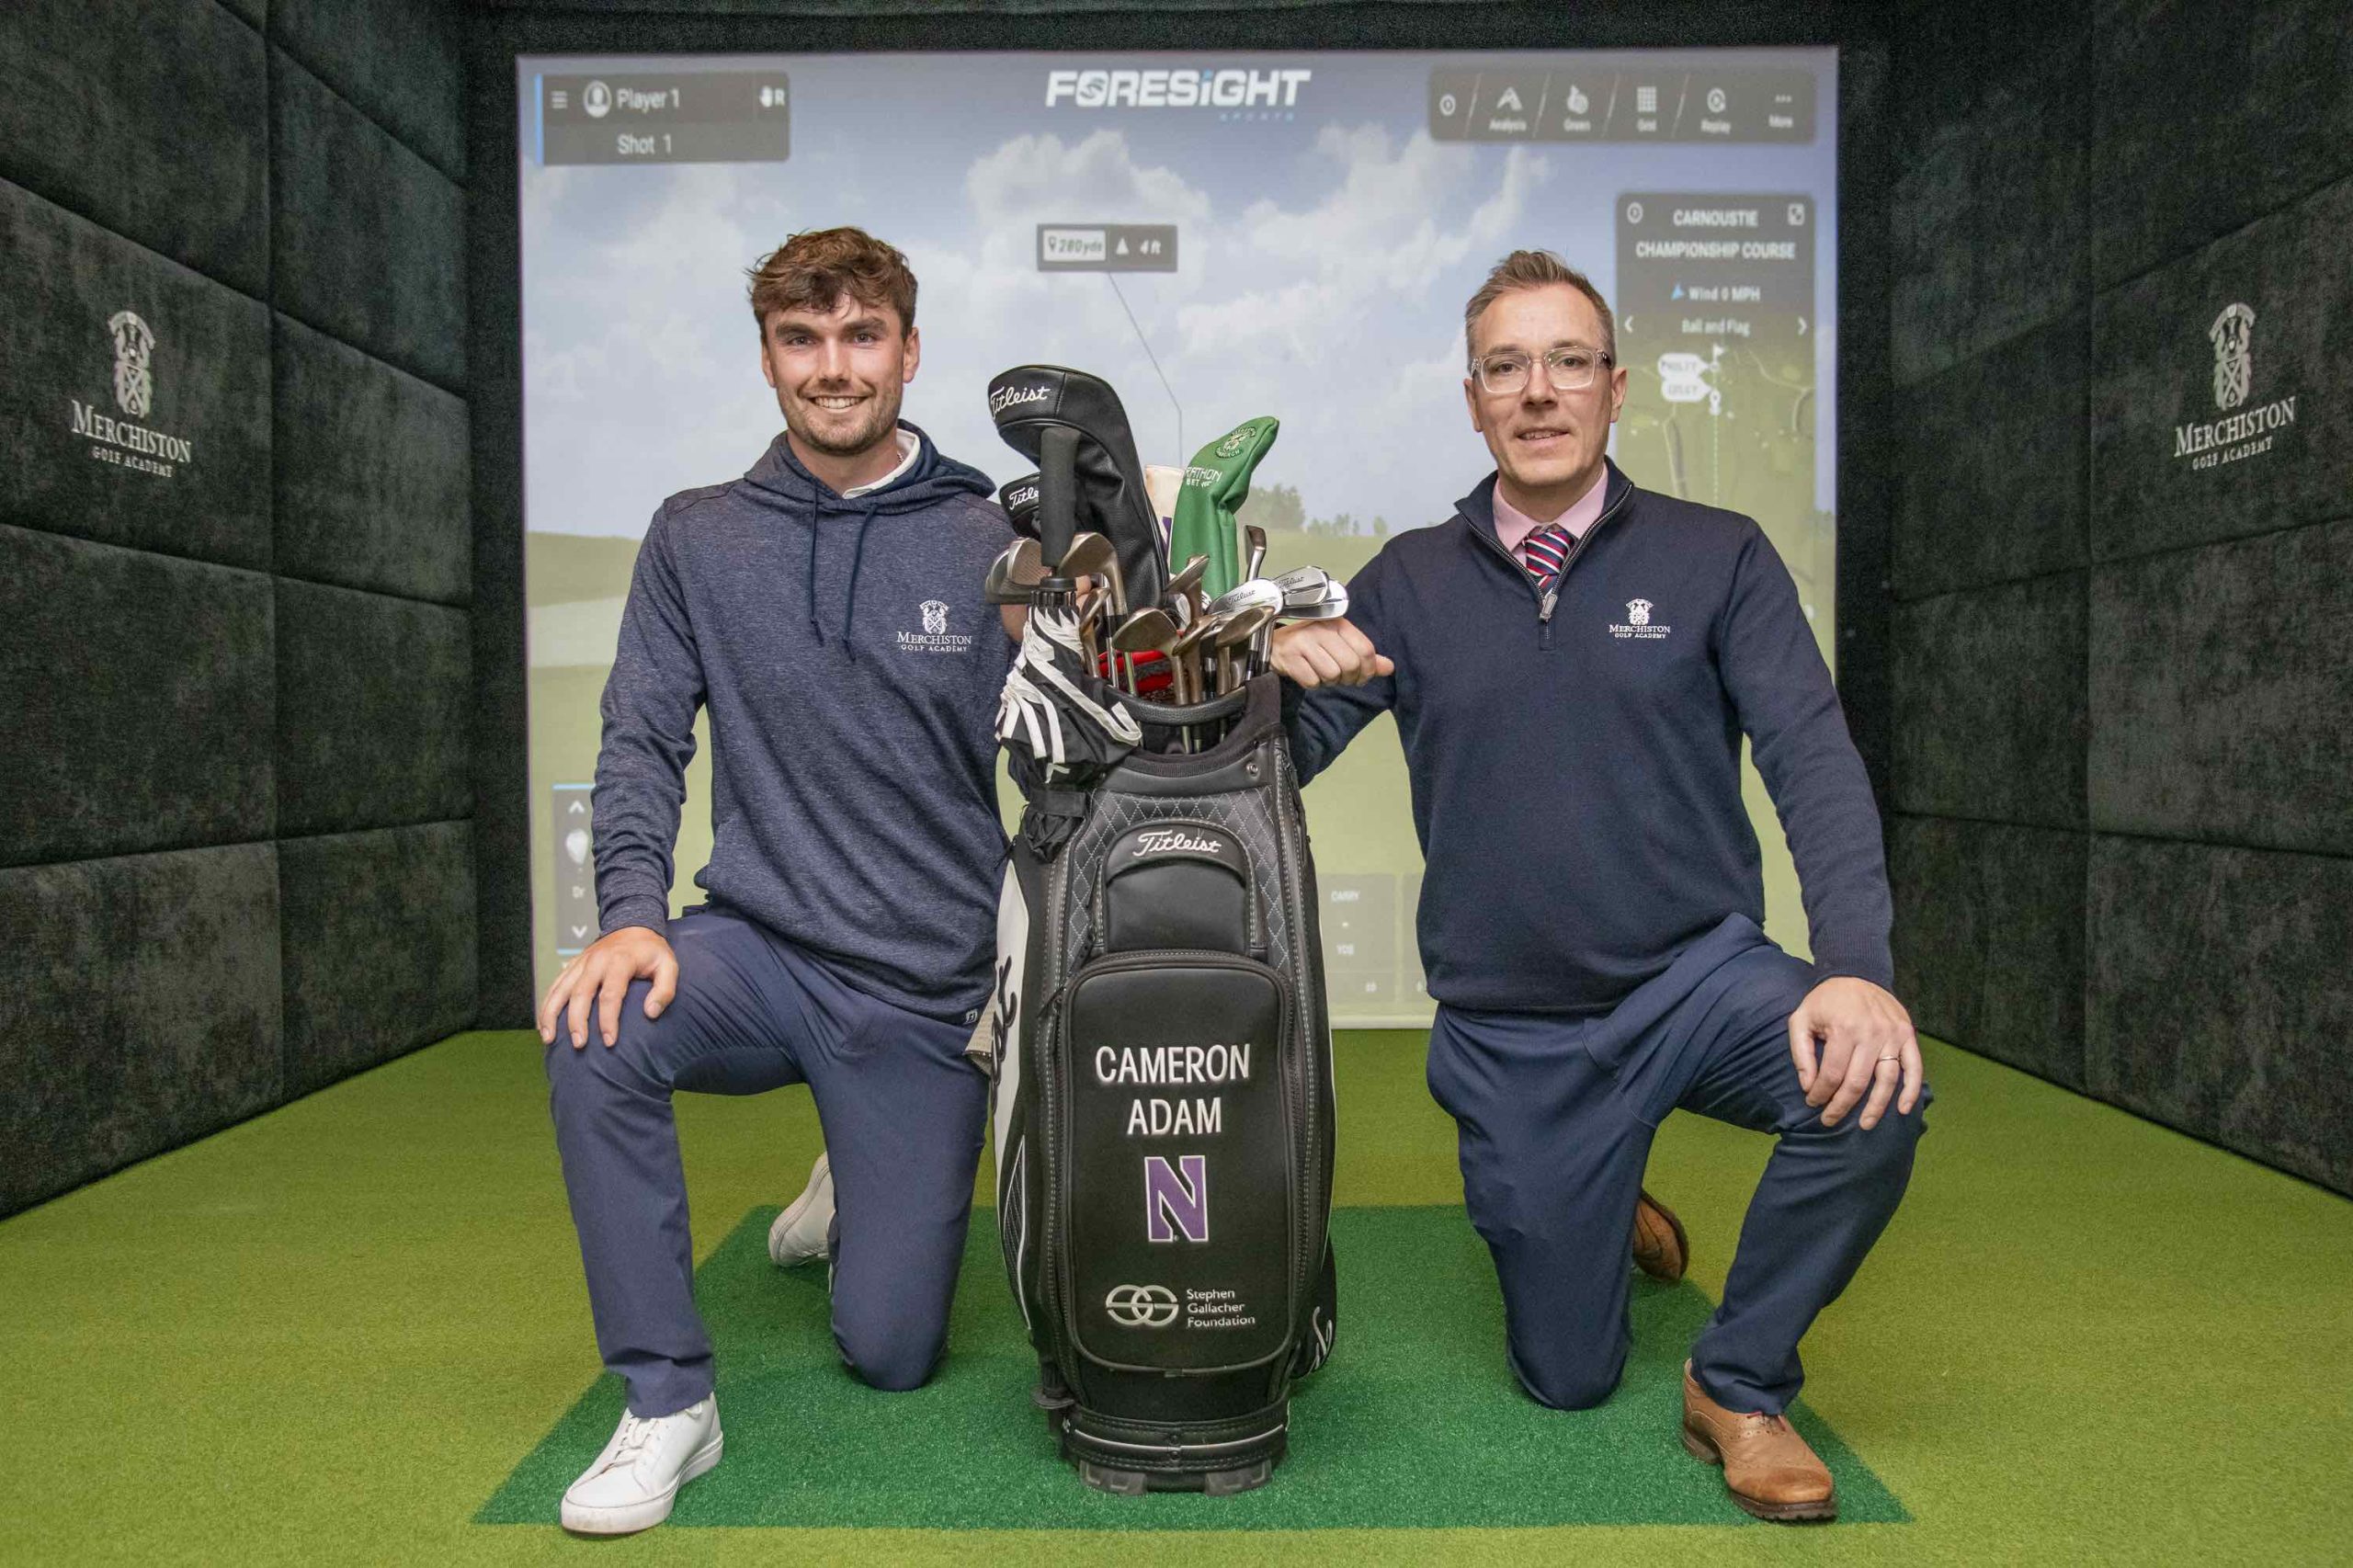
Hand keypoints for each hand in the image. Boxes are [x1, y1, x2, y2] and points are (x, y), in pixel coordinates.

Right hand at [537, 925, 678, 1048]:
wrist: (633, 926)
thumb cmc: (651, 952)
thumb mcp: (668, 966)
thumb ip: (665, 990)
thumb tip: (651, 1013)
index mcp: (620, 961)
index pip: (610, 995)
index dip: (608, 1020)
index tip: (609, 1042)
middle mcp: (596, 961)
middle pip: (580, 994)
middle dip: (577, 1022)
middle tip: (579, 1045)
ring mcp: (581, 962)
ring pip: (560, 989)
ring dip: (552, 1015)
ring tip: (549, 1039)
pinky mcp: (572, 965)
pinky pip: (555, 985)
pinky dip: (547, 1005)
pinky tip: (543, 1025)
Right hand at [1270, 619, 1392, 687]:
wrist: (1275, 646)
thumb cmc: (1310, 645)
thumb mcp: (1339, 644)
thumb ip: (1364, 656)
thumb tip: (1389, 667)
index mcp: (1338, 622)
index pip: (1366, 650)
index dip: (1368, 670)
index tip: (1361, 678)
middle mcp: (1321, 629)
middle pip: (1350, 665)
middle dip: (1348, 678)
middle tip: (1340, 678)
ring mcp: (1304, 642)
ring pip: (1332, 674)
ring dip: (1328, 681)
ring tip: (1321, 673)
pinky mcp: (1290, 657)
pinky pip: (1312, 681)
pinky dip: (1312, 683)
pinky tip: (1307, 673)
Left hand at [1786, 977, 1921, 1130]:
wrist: (1857, 974)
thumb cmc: (1826, 1000)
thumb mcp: (1801, 1019)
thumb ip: (1801, 1053)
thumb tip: (1808, 1086)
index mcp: (1844, 1029)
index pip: (1833, 1074)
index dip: (1821, 1094)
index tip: (1813, 1102)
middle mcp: (1872, 1033)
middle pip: (1858, 1082)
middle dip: (1842, 1106)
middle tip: (1830, 1120)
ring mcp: (1893, 1035)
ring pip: (1887, 1080)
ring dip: (1877, 1107)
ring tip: (1865, 1124)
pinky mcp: (1907, 1035)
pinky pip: (1914, 1067)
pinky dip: (1911, 1090)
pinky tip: (1903, 1109)